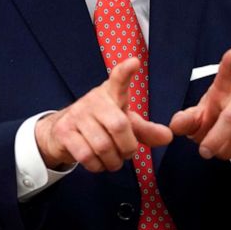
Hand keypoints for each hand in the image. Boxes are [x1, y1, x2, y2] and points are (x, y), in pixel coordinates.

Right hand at [35, 57, 172, 172]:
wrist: (62, 133)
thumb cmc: (100, 124)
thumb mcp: (125, 123)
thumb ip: (146, 130)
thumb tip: (168, 137)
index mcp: (112, 94)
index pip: (118, 79)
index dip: (126, 71)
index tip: (134, 63)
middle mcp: (94, 100)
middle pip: (119, 126)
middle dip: (128, 147)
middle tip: (127, 153)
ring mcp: (77, 115)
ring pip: (103, 146)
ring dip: (113, 161)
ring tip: (113, 160)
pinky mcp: (64, 131)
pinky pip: (87, 156)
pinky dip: (98, 166)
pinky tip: (98, 162)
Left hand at [169, 49, 230, 172]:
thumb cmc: (214, 122)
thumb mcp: (197, 121)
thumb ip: (185, 122)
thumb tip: (175, 125)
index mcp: (224, 91)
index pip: (227, 75)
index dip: (229, 65)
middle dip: (214, 139)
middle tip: (204, 151)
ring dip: (226, 151)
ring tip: (221, 149)